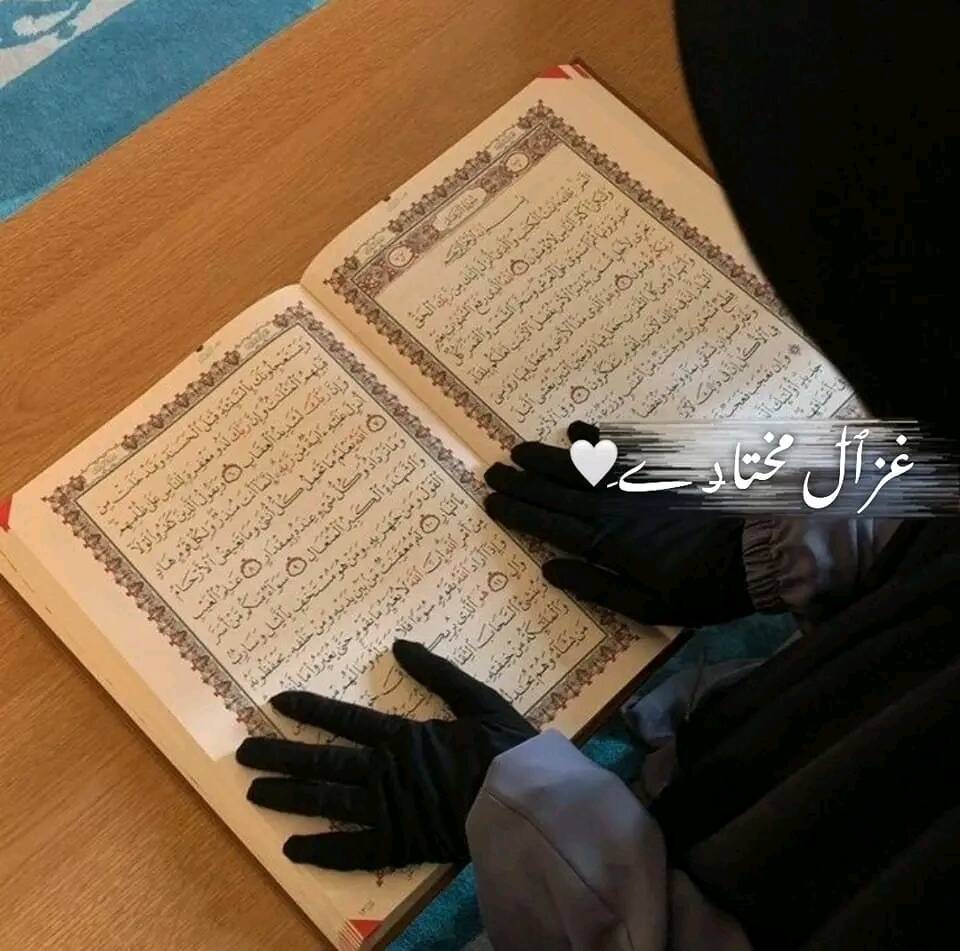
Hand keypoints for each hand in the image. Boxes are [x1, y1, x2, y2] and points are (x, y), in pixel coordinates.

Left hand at [236, 640, 535, 869]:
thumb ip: (438, 673)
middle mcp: (384, 770)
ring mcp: (387, 809)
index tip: (277, 702)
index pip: (344, 719)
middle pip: (322, 761)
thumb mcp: (477, 698)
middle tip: (243, 754)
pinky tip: (292, 849)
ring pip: (326, 802)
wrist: (526, 802)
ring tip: (254, 794)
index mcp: (402, 736)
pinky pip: (352, 851)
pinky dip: (322, 850)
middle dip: (280, 755)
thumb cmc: (505, 748)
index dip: (310, 709)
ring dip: (288, 797)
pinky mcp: (399, 844)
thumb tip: (399, 644)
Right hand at [484, 422, 753, 625]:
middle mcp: (612, 508)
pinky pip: (618, 452)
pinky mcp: (656, 474)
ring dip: (547, 458)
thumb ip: (595, 586)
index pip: (548, 525)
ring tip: (520, 449)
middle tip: (492, 470)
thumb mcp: (645, 606)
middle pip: (556, 492)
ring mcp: (634, 487)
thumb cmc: (697, 590)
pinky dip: (596, 441)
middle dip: (521, 482)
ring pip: (580, 468)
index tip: (491, 502)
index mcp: (605, 543)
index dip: (518, 514)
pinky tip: (578, 430)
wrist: (752, 555)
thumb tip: (550, 569)